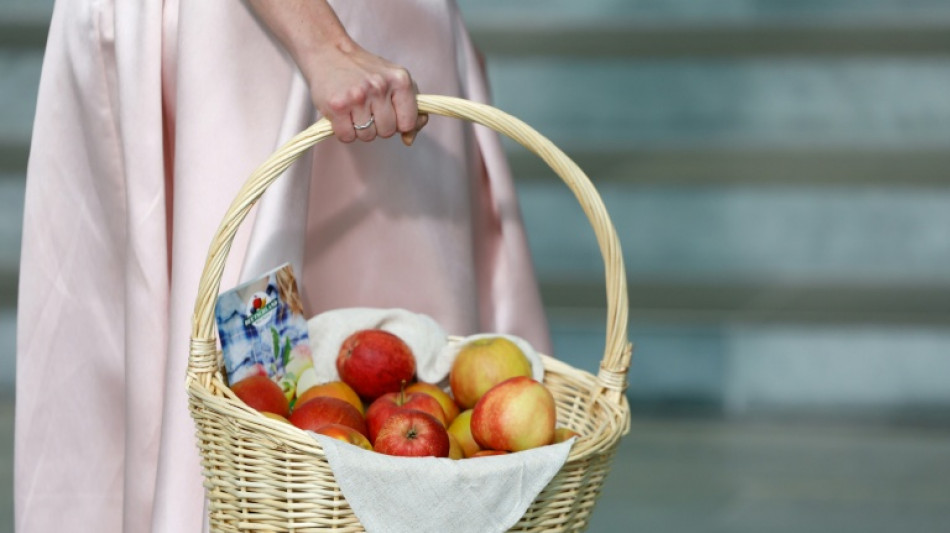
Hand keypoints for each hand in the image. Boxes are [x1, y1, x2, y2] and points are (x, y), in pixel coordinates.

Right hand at [247, 0, 426, 145]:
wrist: (327, 52)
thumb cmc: (363, 70)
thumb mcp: (393, 82)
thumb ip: (410, 108)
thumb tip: (412, 137)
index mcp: (399, 80)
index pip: (411, 121)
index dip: (400, 124)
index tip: (390, 115)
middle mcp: (380, 87)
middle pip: (387, 132)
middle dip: (376, 127)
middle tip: (365, 109)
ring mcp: (357, 96)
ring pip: (367, 137)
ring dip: (359, 130)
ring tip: (352, 110)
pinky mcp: (335, 106)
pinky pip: (347, 138)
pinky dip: (342, 132)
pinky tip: (339, 115)